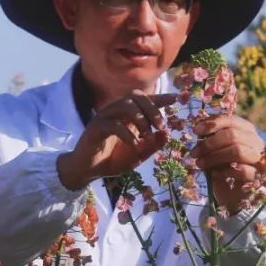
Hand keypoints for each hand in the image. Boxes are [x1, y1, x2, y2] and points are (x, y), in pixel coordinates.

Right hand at [57, 91, 177, 189]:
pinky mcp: (95, 128)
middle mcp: (115, 111)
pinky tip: (135, 146)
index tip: (177, 98)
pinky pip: (114, 125)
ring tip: (148, 136)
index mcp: (127, 115)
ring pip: (125, 105)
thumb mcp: (138, 155)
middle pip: (136, 96)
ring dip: (141, 119)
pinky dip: (128, 134)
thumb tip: (167, 134)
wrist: (88, 170)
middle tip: (161, 126)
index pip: (145, 100)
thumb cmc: (112, 159)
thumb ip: (152, 146)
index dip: (161, 97)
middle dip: (152, 109)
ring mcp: (104, 117)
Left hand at [191, 114, 264, 212]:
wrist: (234, 196)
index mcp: (247, 131)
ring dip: (214, 157)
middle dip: (209, 143)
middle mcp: (256, 142)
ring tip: (200, 164)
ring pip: (238, 151)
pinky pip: (242, 171)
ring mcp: (259, 160)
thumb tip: (199, 132)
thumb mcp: (216, 152)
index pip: (232, 120)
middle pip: (233, 135)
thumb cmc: (225, 169)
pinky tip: (214, 174)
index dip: (213, 123)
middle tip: (194, 153)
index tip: (196, 131)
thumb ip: (211, 140)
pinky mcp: (258, 178)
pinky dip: (225, 171)